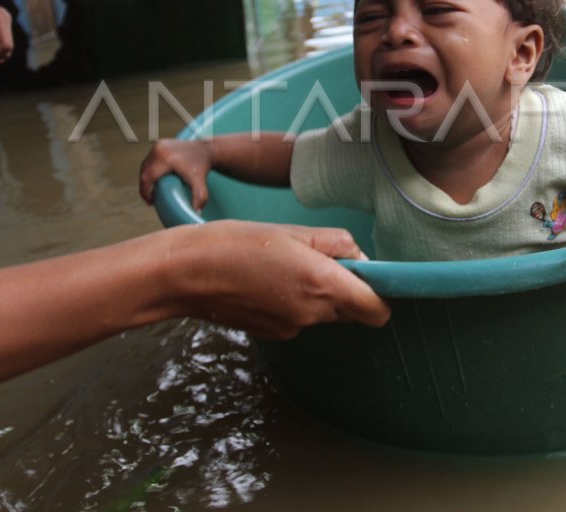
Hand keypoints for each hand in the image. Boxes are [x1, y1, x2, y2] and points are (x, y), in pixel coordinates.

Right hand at [140, 138, 214, 208]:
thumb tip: (197, 211)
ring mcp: (158, 145)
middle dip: (145, 187)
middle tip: (151, 199)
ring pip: (145, 166)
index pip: (147, 177)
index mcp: (166, 158)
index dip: (145, 191)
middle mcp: (159, 149)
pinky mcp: (159, 144)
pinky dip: (149, 171)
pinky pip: (149, 160)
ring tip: (152, 191)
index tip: (151, 202)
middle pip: (144, 172)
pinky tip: (154, 180)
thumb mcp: (200, 181)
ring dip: (146, 179)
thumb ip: (200, 196)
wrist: (206, 150)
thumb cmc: (201, 167)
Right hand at [166, 221, 389, 338]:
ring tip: (283, 264)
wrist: (185, 273)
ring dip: (316, 292)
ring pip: (323, 312)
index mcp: (322, 285)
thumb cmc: (235, 244)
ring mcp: (291, 328)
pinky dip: (292, 300)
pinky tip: (266, 280)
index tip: (370, 276)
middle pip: (351, 310)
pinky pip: (298, 317)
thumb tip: (360, 258)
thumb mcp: (293, 231)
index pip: (377, 310)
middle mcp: (311, 314)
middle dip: (346, 288)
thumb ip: (336, 244)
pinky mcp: (272, 333)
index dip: (380, 294)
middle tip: (319, 258)